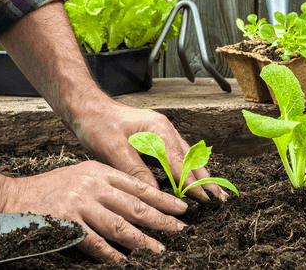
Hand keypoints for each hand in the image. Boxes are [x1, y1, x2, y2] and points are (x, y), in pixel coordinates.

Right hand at [4, 159, 187, 262]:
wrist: (12, 197)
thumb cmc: (49, 189)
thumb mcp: (81, 176)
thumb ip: (106, 186)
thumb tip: (136, 204)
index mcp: (99, 171)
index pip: (138, 185)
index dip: (162, 198)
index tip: (180, 208)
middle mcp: (92, 185)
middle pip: (134, 205)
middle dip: (160, 219)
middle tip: (179, 229)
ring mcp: (80, 204)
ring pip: (119, 225)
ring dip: (141, 240)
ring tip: (158, 249)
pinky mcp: (66, 223)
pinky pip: (94, 242)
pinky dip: (110, 253)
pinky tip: (122, 260)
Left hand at [69, 99, 228, 202]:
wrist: (86, 107)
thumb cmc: (97, 124)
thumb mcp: (114, 150)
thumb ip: (136, 172)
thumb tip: (154, 194)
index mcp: (158, 129)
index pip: (180, 162)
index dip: (192, 183)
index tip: (205, 199)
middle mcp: (164, 129)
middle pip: (190, 158)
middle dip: (204, 178)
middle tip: (218, 198)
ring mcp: (161, 132)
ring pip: (186, 156)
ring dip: (198, 174)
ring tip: (211, 191)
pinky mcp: (155, 136)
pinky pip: (176, 154)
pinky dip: (185, 168)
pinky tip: (189, 178)